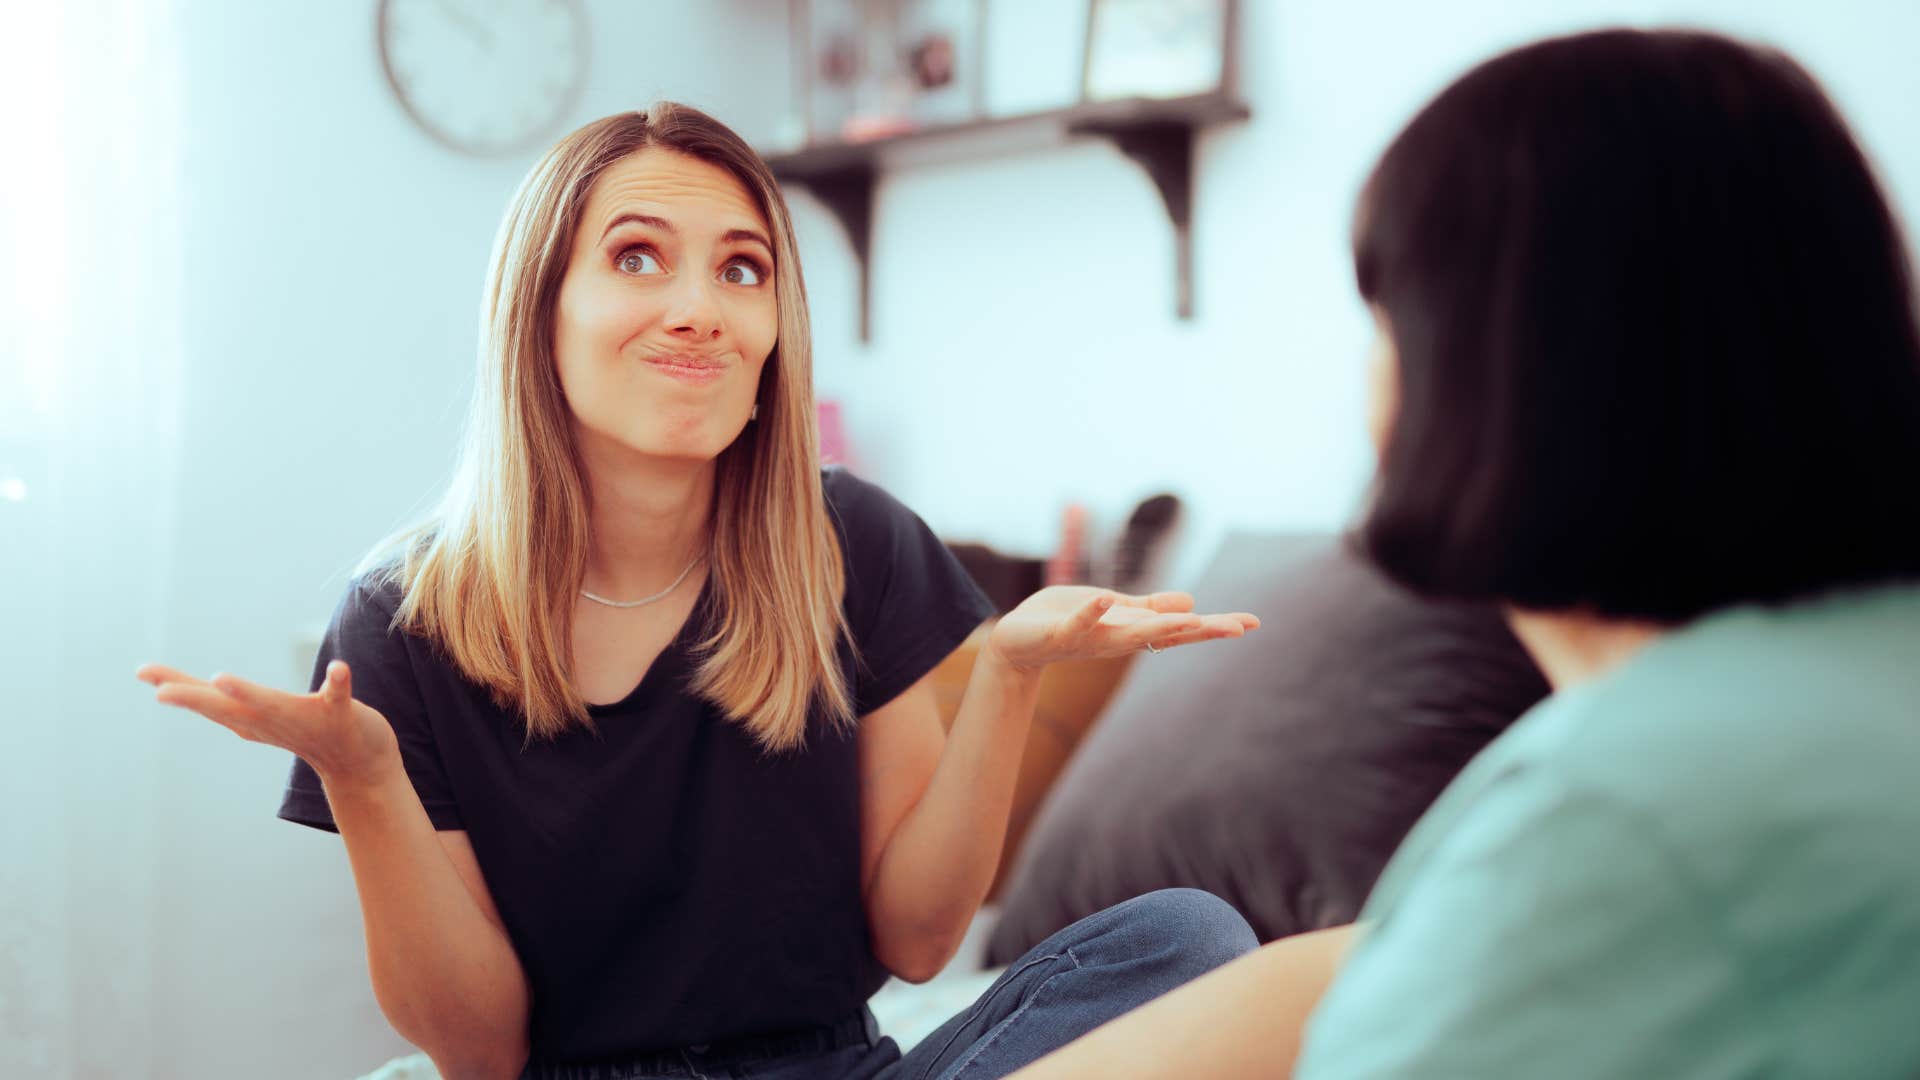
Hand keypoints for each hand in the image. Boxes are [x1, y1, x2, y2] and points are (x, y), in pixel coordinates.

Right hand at [135, 660, 400, 786]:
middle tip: (162, 691)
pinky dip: (338, 682)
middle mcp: (270, 720)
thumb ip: (235, 700)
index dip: (175, 684)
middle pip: (227, 707)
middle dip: (195, 697)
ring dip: (249, 694)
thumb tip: (200, 682)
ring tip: (222, 679)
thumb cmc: (304, 729)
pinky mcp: (340, 715)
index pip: (207, 700)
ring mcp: (304, 719)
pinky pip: (339, 696)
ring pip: (273, 704)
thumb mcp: (261, 716)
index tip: (143, 671)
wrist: (359, 764)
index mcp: (250, 718)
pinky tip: (340, 668)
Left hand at [986, 586, 1259, 672]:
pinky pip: (1079, 622)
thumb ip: (1149, 608)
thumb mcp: (1116, 610)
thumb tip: (1192, 602)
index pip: (1182, 629)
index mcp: (1135, 630)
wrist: (1017, 640)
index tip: (1252, 623)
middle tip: (1239, 628)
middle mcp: (1120, 639)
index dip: (1215, 626)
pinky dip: (1091, 611)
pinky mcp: (1061, 633)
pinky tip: (1104, 596)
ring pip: (1131, 634)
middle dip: (1204, 630)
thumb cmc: (1066, 620)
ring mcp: (1092, 638)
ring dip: (1160, 625)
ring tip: (1192, 615)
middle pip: (1169, 635)